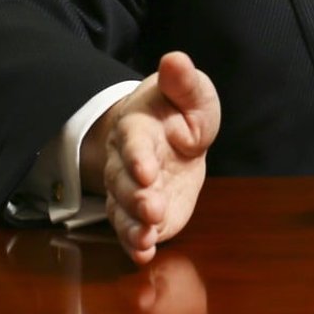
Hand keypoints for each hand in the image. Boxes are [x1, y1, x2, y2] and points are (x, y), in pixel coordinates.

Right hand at [84, 52, 220, 263]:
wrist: (173, 133)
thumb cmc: (178, 109)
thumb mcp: (190, 91)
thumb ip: (183, 81)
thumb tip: (175, 59)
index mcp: (137, 127)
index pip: (132, 141)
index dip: (137, 157)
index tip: (147, 170)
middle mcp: (127, 162)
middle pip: (123, 181)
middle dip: (136, 197)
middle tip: (152, 208)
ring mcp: (133, 190)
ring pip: (122, 210)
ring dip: (133, 226)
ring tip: (147, 238)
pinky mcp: (143, 214)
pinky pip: (132, 231)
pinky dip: (135, 245)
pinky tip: (145, 254)